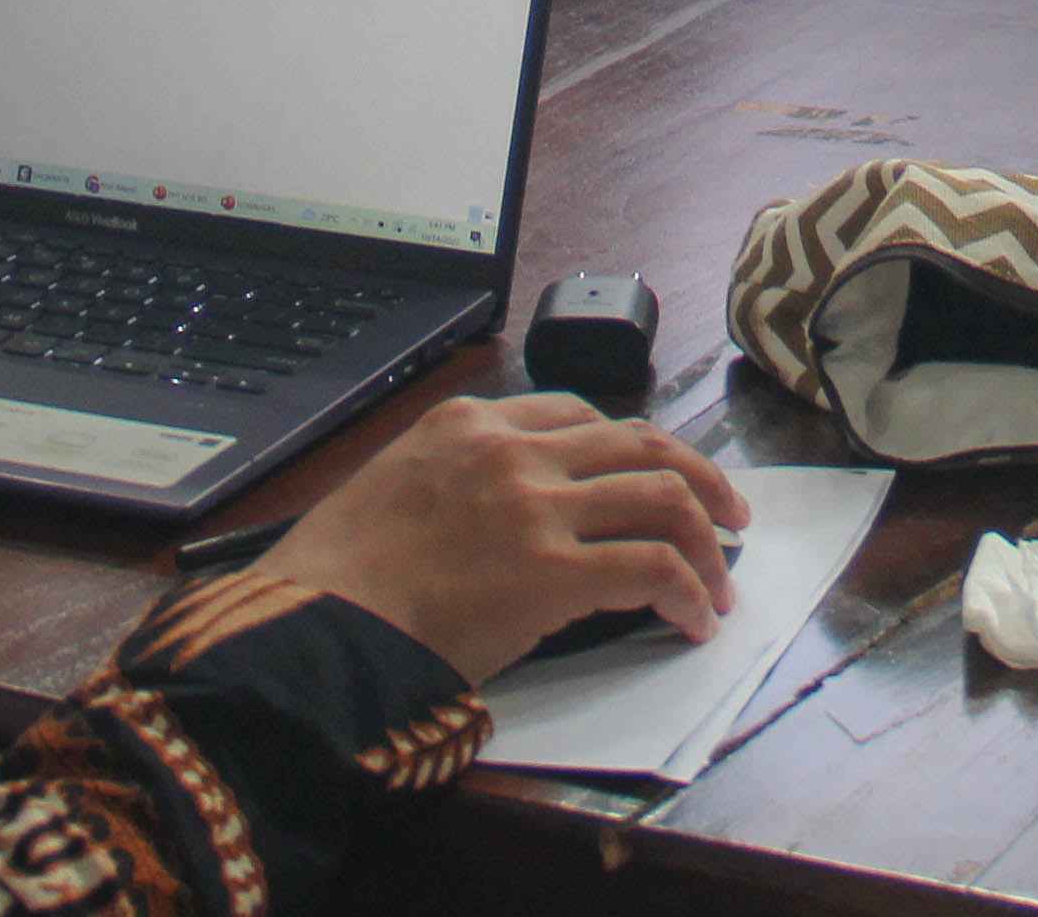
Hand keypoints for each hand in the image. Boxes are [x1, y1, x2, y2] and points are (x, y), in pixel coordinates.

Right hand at [260, 391, 747, 683]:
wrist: (308, 624)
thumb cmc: (335, 577)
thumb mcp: (394, 488)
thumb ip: (460, 483)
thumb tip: (511, 522)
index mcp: (468, 423)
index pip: (580, 414)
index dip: (633, 450)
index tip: (656, 477)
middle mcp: (512, 452)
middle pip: (641, 443)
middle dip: (699, 477)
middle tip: (728, 512)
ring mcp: (536, 508)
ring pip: (662, 497)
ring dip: (707, 539)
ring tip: (723, 576)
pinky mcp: (554, 572)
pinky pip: (653, 569)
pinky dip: (688, 591)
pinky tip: (693, 618)